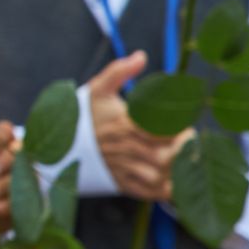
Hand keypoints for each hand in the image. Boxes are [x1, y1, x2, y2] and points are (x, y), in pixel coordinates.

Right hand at [87, 52, 189, 201]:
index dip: (179, 127)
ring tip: (190, 159)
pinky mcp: (123, 184)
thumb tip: (141, 56)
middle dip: (184, 147)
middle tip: (190, 140)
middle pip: (166, 153)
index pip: (161, 128)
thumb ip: (119, 71)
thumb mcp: (98, 88)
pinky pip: (151, 192)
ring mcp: (124, 168)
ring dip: (179, 169)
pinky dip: (168, 189)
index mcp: (124, 123)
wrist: (58, 147)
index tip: (186, 123)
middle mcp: (125, 149)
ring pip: (160, 175)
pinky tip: (180, 181)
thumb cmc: (83, 117)